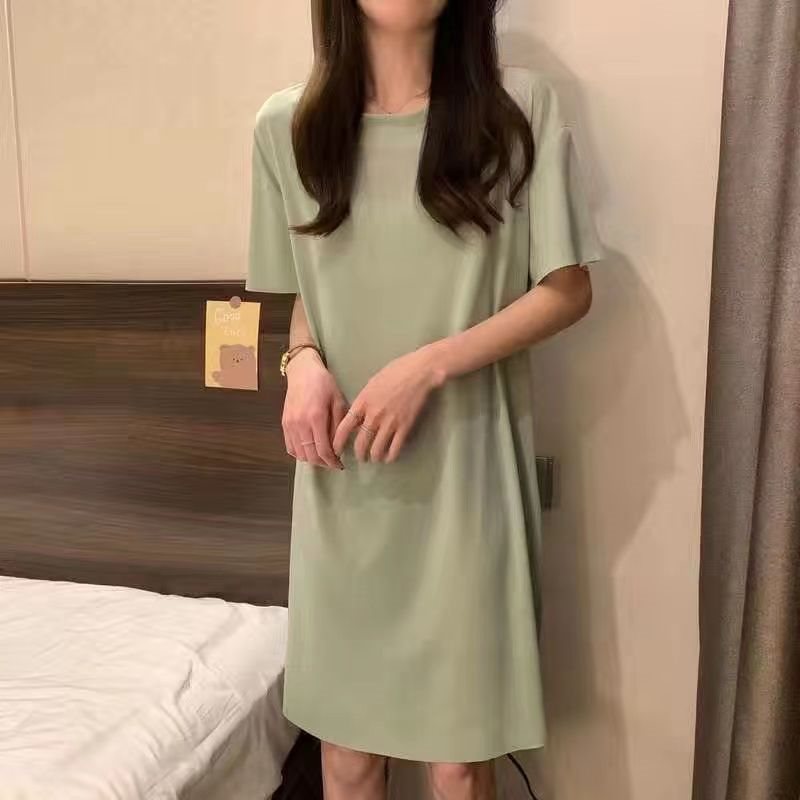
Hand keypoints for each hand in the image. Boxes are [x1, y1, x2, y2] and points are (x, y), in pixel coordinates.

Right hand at [283, 349, 346, 468]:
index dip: (332, 462)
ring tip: (323, 457)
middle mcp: (300, 424)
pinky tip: (309, 450)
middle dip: (323, 463)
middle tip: (333, 463)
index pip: (323, 450)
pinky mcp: (284, 424)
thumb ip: (338, 425)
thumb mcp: (338, 401)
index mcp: (316, 418)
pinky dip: (300, 453)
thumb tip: (339, 446)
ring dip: (312, 459)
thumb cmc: (324, 383)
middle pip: (310, 456)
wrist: (302, 371)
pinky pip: (290, 447)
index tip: (340, 465)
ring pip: (299, 454)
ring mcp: (290, 425)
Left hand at [332, 345, 446, 462]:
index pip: (344, 428)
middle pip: (360, 444)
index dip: (338, 443)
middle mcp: (373, 416)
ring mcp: (390, 423)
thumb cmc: (395, 372)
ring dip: (374, 457)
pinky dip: (390, 456)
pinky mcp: (405, 427)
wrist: (419, 372)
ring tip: (375, 458)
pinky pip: (395, 449)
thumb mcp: (371, 384)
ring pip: (377, 450)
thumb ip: (363, 402)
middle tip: (361, 457)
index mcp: (362, 403)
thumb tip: (358, 417)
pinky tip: (389, 457)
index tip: (336, 450)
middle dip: (359, 454)